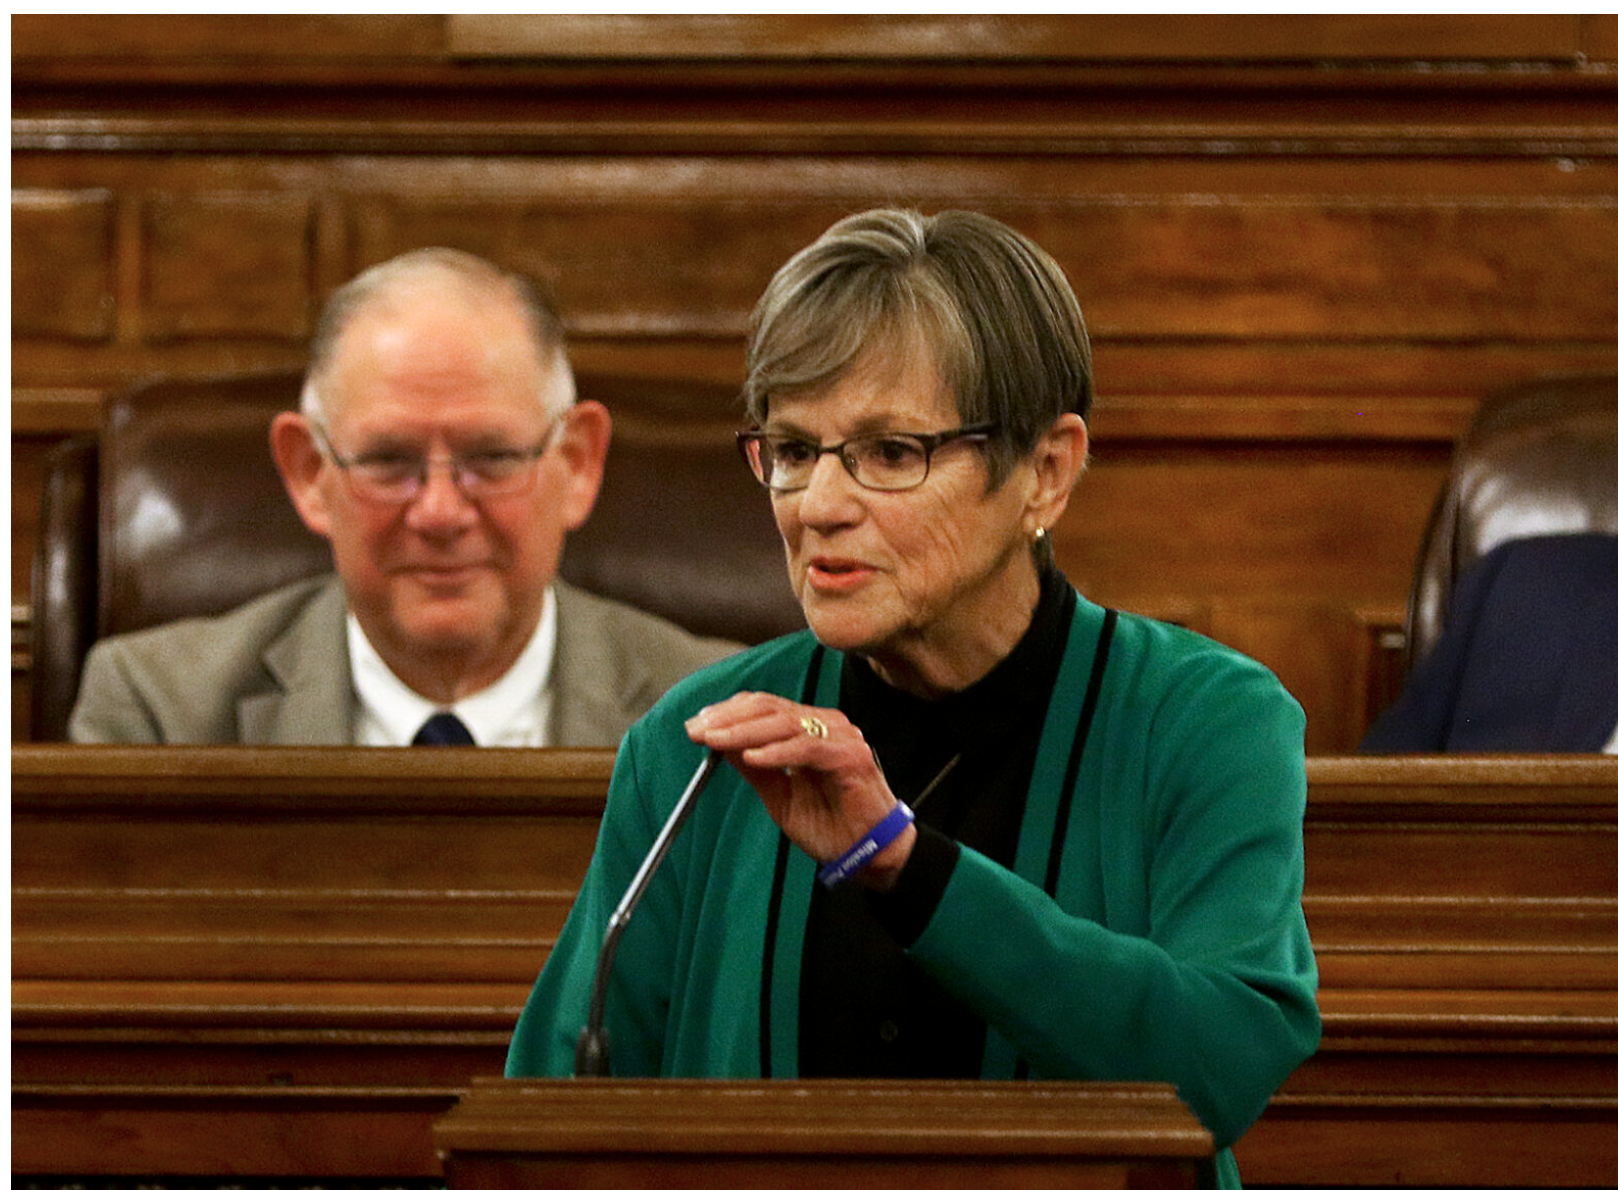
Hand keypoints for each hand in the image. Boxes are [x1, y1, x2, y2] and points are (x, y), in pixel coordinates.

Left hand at [685, 692, 915, 889]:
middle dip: (728, 718)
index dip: (728, 712)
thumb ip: (755, 768)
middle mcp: (826, 724)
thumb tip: (719, 745)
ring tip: (715, 740)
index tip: (696, 726)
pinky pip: (808, 748)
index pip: (764, 706)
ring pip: (785, 723)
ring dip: (744, 731)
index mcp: (809, 728)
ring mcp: (841, 737)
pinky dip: (777, 752)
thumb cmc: (830, 826)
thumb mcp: (780, 795)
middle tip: (697, 730)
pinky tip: (752, 757)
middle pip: (770, 708)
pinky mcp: (851, 756)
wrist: (868, 855)